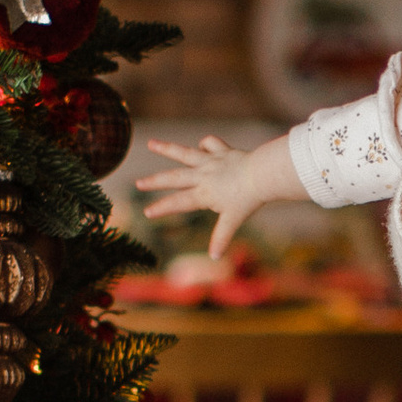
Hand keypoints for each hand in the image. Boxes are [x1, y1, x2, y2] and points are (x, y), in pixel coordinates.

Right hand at [135, 132, 276, 257]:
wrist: (263, 174)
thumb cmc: (249, 199)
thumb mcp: (233, 220)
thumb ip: (221, 237)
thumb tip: (215, 258)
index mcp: (203, 193)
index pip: (178, 202)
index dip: (162, 208)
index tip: (147, 213)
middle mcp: (203, 175)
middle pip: (174, 177)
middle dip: (154, 181)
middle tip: (138, 183)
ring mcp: (211, 161)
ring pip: (184, 153)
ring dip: (166, 148)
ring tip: (151, 143)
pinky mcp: (222, 151)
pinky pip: (210, 144)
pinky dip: (205, 144)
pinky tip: (202, 146)